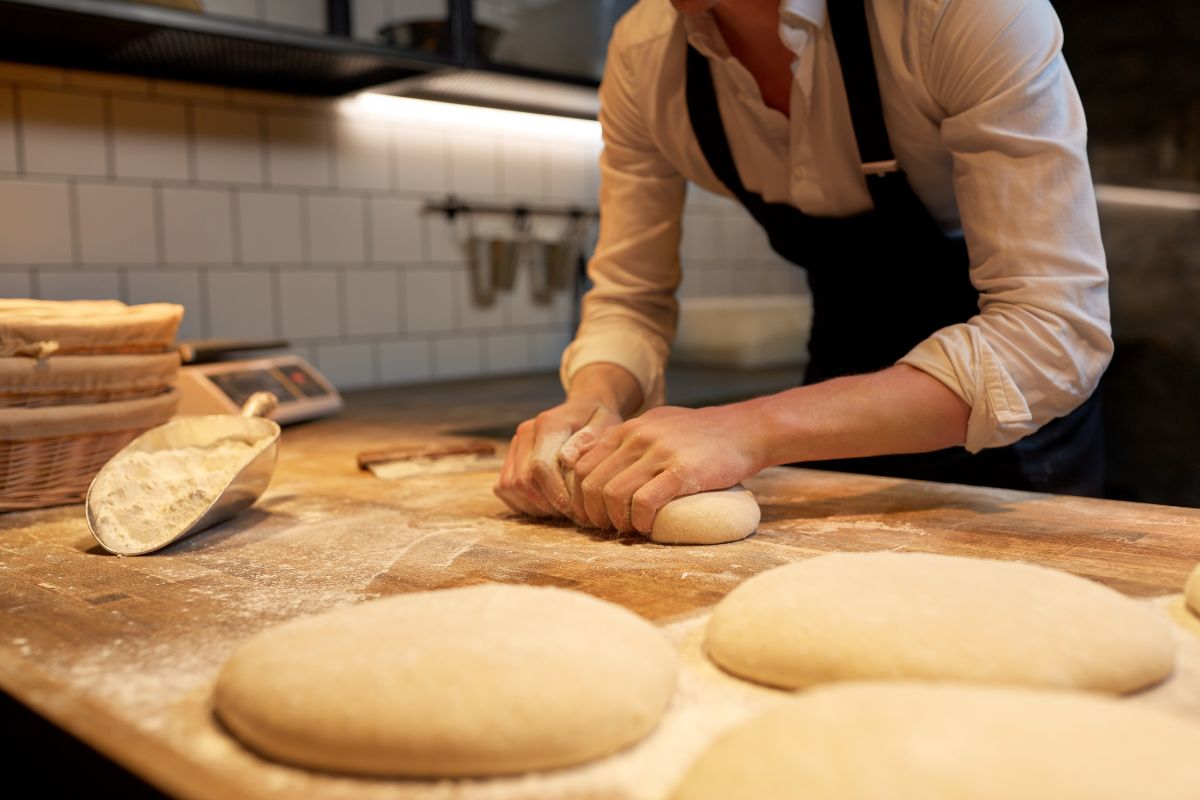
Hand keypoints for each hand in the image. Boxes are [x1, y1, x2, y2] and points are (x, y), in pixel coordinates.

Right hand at [494, 397, 623, 518]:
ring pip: (510, 486)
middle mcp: (526, 432)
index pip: (540, 466)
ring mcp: (515, 444)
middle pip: (523, 480)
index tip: (575, 509)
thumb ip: (588, 441)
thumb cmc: (599, 421)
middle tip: (571, 514)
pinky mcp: (510, 456)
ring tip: (559, 510)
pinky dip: (522, 502)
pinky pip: (504, 488)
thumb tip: (566, 459)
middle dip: (546, 504)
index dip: (555, 494)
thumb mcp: (605, 425)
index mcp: (549, 423)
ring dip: (534, 505)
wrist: (584, 409)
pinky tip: (546, 504)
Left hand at [569, 403, 769, 534]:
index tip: (590, 513)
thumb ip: (630, 439)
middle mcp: (638, 437)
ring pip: (613, 494)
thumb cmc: (701, 433)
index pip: (582, 465)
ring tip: (627, 530)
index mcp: (628, 429)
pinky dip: (639, 521)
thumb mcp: (657, 423)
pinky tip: (647, 528)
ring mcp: (659, 453)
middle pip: (592, 483)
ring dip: (615, 520)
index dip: (579, 495)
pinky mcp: (682, 471)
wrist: (745, 430)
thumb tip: (603, 462)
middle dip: (592, 513)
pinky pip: (644, 502)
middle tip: (605, 527)